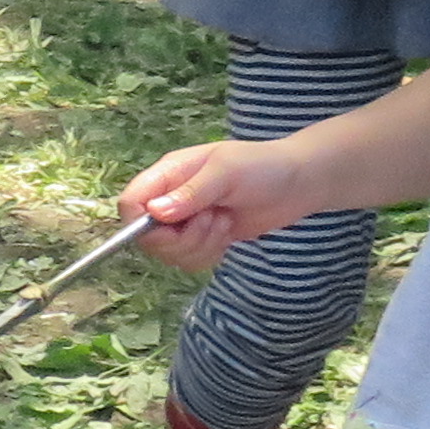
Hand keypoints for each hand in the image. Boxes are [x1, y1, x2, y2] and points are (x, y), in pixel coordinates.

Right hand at [116, 137, 327, 276]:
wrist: (298, 182)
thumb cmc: (262, 167)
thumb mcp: (226, 172)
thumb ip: (191, 193)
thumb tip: (155, 213)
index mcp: (168, 174)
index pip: (130, 203)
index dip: (141, 222)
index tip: (172, 225)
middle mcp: (171, 199)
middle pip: (147, 236)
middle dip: (180, 239)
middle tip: (211, 221)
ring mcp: (186, 221)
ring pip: (169, 253)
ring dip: (199, 246)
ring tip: (224, 224)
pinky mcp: (204, 240)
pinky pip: (190, 261)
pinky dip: (209, 255)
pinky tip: (227, 234)